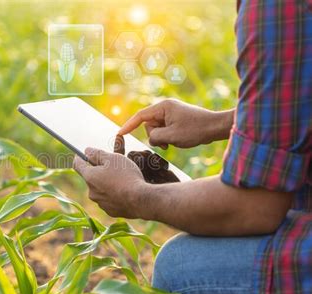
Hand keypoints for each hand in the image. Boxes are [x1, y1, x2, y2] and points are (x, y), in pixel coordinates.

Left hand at [73, 148, 145, 218]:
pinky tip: (126, 191)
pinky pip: (110, 199)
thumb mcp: (112, 158)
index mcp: (90, 177)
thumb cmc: (126, 176)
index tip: (81, 154)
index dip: (79, 158)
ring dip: (107, 183)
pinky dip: (115, 194)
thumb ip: (98, 154)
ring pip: (101, 189)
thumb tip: (87, 151)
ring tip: (122, 179)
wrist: (140, 200)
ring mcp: (101, 203)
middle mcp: (91, 192)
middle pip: (92, 178)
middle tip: (112, 166)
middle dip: (99, 171)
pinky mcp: (111, 211)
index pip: (77, 165)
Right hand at [118, 99, 233, 148]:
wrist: (216, 127)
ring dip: (162, 138)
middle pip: (149, 124)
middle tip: (168, 144)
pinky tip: (178, 140)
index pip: (140, 116)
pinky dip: (168, 137)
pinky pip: (165, 129)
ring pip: (157, 129)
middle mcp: (166, 107)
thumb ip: (155, 137)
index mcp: (163, 107)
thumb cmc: (196, 130)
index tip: (120, 134)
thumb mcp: (172, 137)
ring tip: (175, 142)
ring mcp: (171, 113)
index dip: (128, 126)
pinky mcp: (176, 119)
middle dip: (155, 136)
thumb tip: (151, 138)